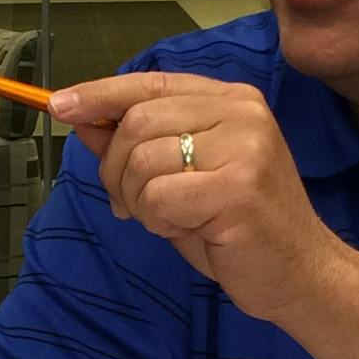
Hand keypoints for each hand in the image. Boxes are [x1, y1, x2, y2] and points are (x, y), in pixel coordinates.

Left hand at [49, 71, 343, 323]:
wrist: (298, 274)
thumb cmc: (235, 227)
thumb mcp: (178, 178)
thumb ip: (136, 146)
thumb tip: (83, 119)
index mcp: (230, 100)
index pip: (150, 84)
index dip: (100, 94)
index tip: (60, 105)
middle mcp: (241, 112)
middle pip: (137, 122)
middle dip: (116, 170)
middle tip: (133, 203)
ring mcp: (244, 146)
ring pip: (142, 161)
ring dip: (139, 201)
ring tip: (172, 219)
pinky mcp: (239, 188)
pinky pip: (158, 197)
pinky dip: (158, 221)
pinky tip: (190, 229)